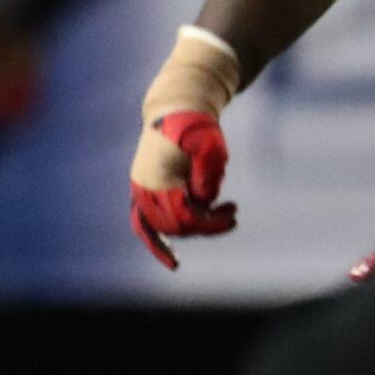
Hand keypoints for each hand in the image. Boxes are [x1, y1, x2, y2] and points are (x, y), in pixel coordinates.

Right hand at [127, 109, 235, 268]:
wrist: (173, 111)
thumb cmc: (194, 127)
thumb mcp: (209, 144)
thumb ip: (208, 171)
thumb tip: (205, 200)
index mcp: (157, 180)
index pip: (184, 217)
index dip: (211, 223)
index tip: (233, 214)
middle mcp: (144, 190)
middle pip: (175, 227)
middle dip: (206, 225)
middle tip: (231, 211)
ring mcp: (141, 192)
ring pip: (162, 228)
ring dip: (191, 228)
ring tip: (220, 213)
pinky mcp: (144, 192)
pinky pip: (144, 226)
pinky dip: (157, 244)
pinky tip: (172, 262)